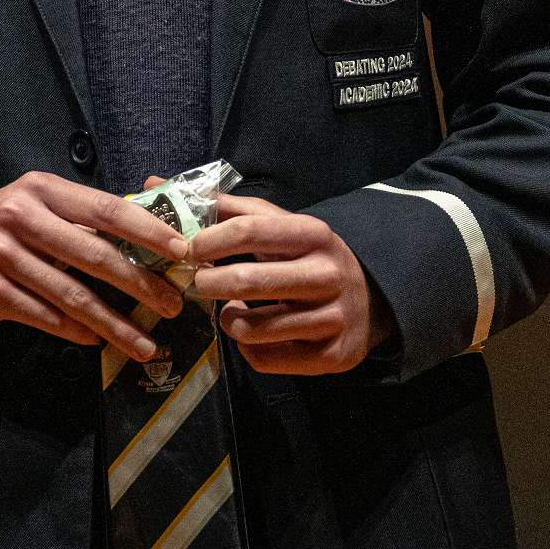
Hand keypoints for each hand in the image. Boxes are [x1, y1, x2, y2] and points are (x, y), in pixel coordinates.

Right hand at [0, 172, 187, 360]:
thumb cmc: (2, 227)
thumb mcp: (36, 206)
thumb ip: (81, 215)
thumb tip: (149, 230)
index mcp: (43, 189)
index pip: (107, 208)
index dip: (148, 231)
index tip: (182, 251)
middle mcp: (23, 217)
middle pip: (95, 255)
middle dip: (141, 283)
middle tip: (172, 304)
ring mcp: (4, 256)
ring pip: (74, 295)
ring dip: (115, 323)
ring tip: (144, 342)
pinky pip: (47, 317)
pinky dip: (77, 332)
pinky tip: (99, 341)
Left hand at [190, 193, 394, 375]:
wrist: (370, 300)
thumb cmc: (312, 258)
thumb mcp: (287, 227)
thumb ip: (238, 211)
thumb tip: (179, 190)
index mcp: (314, 234)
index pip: (249, 230)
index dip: (210, 239)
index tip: (189, 248)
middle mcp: (326, 275)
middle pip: (245, 281)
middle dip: (207, 282)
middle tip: (199, 282)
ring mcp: (331, 318)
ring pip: (251, 329)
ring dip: (228, 319)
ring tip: (231, 309)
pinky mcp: (330, 355)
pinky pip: (265, 358)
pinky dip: (247, 347)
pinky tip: (254, 333)